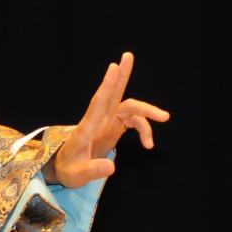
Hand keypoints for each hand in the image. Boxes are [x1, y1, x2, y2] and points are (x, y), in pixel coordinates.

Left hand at [51, 51, 169, 186]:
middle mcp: (98, 121)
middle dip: (121, 75)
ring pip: (129, 107)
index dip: (107, 86)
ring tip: (165, 117)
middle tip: (128, 55)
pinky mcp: (113, 127)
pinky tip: (148, 145)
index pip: (98, 103)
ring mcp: (106, 122)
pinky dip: (144, 130)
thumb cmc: (68, 170)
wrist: (66, 169)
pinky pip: (133, 121)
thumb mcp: (77, 176)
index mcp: (87, 128)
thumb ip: (93, 170)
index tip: (113, 67)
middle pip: (112, 94)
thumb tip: (111, 167)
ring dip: (147, 111)